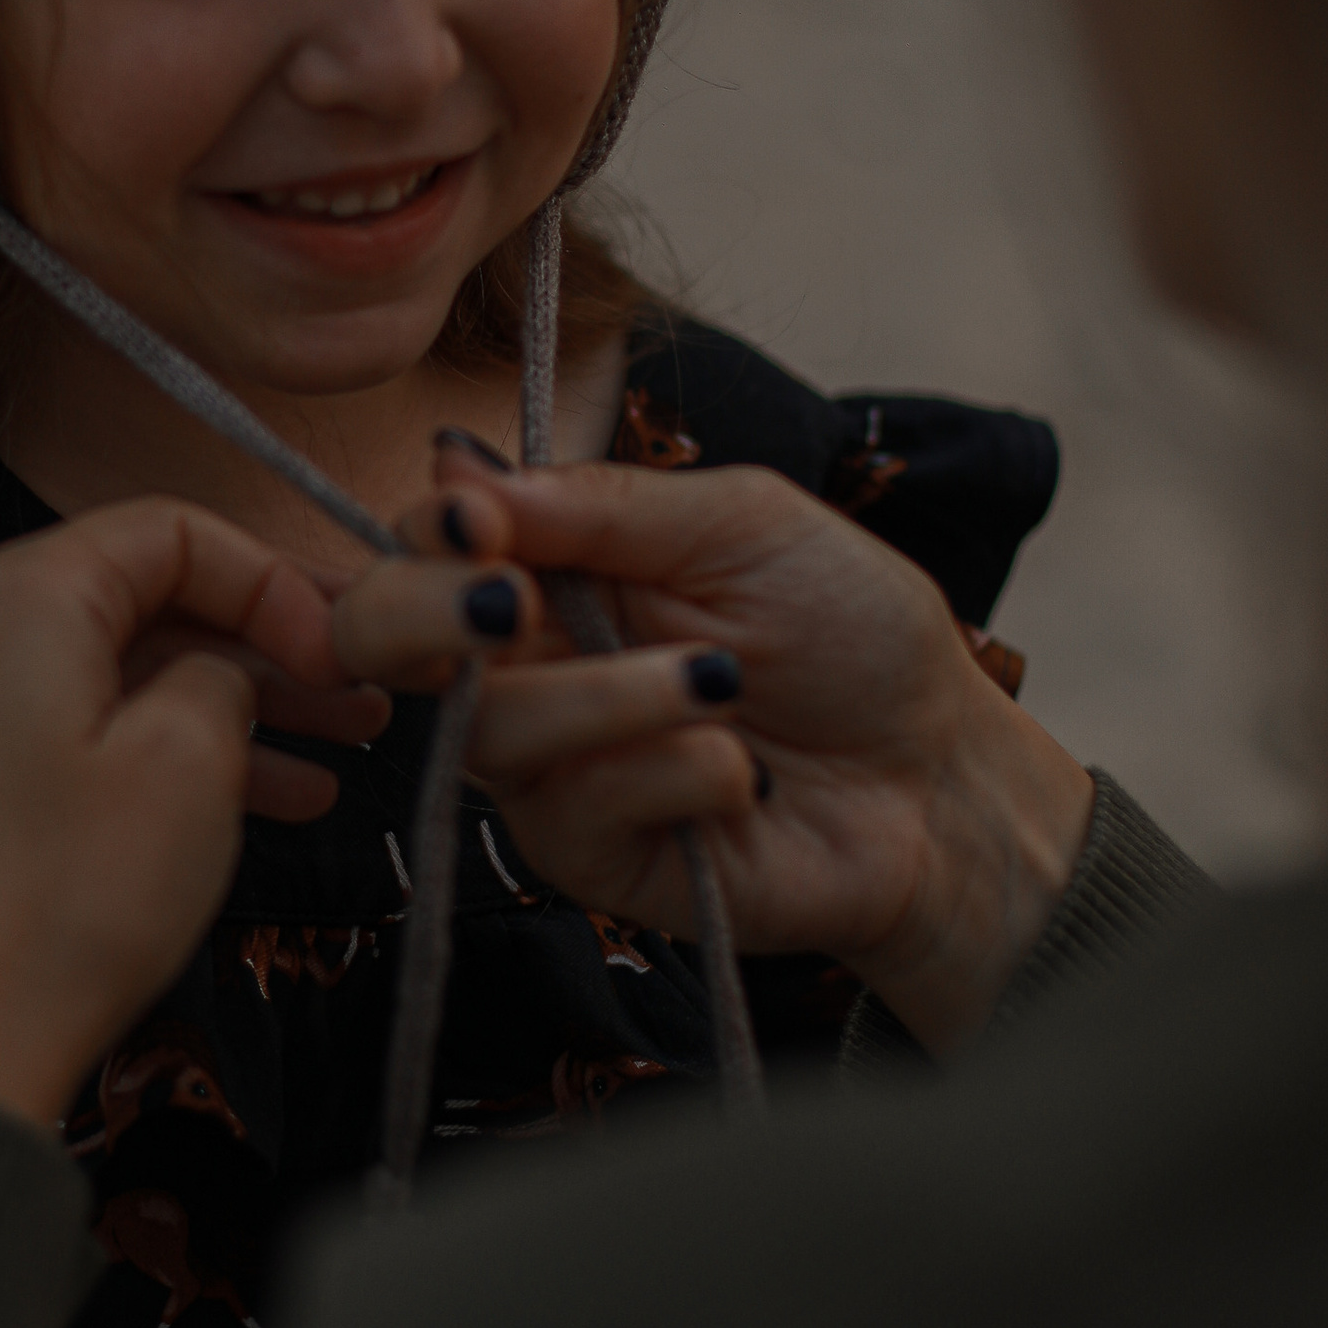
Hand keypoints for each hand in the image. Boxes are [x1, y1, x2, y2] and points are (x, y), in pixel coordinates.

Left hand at [0, 501, 374, 1121]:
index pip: (171, 530)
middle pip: (149, 597)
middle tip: (358, 688)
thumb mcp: (190, 762)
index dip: (273, 581)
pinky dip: (176, 748)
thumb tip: (229, 667)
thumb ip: (226, 675)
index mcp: (18, 598)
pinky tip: (274, 794)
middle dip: (267, 643)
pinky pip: (92, 726)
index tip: (336, 646)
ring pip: (129, 669)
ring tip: (341, 748)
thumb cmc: (61, 912)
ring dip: (238, 701)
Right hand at [332, 458, 1093, 1056]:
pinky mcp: (591, 857)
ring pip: (490, 729)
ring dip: (613, 697)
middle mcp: (529, 662)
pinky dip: (667, 774)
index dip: (426, 533)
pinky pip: (573, 809)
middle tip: (508, 605)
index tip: (474, 523)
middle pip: (387, 641)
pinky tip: (740, 771)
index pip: (424, 542)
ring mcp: (551, 767)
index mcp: (553, 565)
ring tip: (722, 684)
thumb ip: (599, 503)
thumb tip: (455, 470)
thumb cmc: (854, 633)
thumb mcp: (740, 523)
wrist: (941, 776)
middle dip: (429, 614)